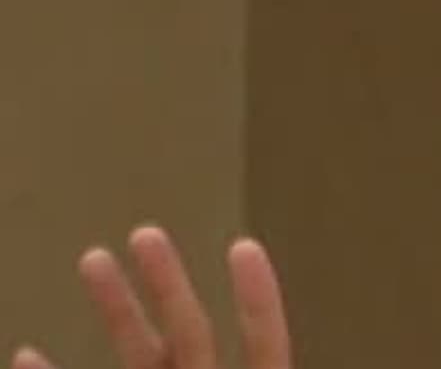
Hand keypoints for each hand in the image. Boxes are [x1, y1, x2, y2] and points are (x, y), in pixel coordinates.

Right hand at [11, 226, 290, 368]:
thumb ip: (262, 365)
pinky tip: (26, 354)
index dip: (258, 299)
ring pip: (141, 352)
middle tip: (146, 234)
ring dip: (116, 307)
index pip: (265, 342)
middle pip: (190, 332)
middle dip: (167, 282)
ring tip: (94, 257)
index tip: (243, 247)